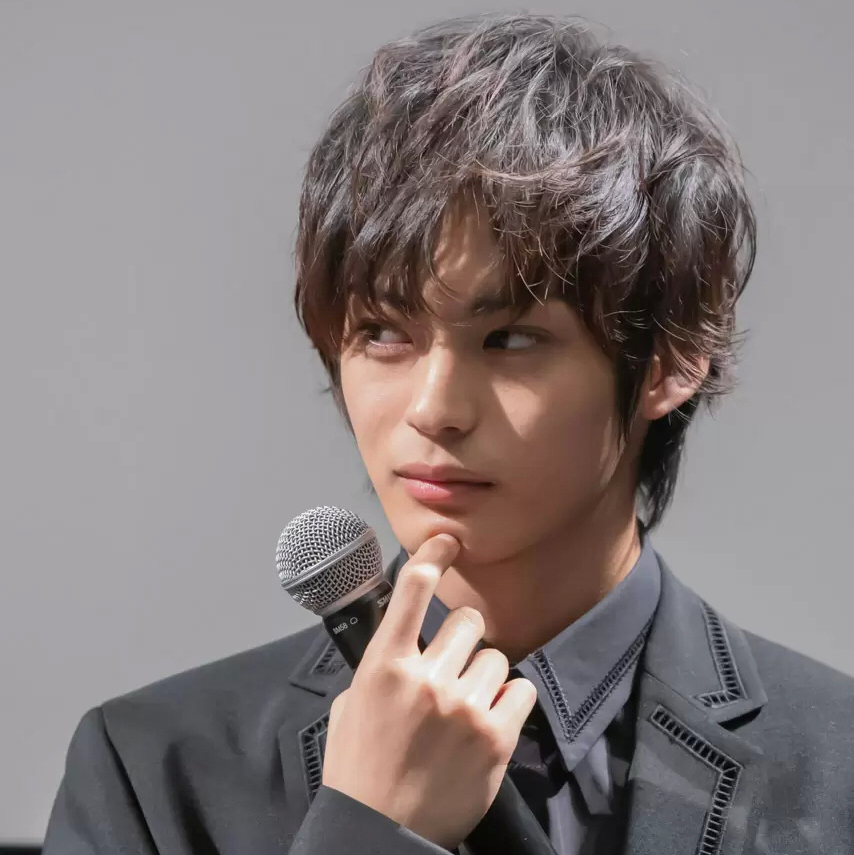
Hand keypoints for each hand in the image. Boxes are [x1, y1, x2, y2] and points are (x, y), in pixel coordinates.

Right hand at [321, 533, 537, 850]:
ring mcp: (464, 707)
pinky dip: (509, 701)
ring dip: (484, 675)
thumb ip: (381, 667)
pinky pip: (521, 690)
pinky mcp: (496, 737)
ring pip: (496, 657)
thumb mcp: (352, 706)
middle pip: (467, 621)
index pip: (412, 590)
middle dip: (462, 639)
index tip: (447, 541)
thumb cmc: (360, 770)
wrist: (380, 832)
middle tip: (452, 668)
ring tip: (466, 708)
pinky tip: (489, 721)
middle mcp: (427, 678)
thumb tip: (403, 640)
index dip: (433, 555)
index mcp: (385, 665)